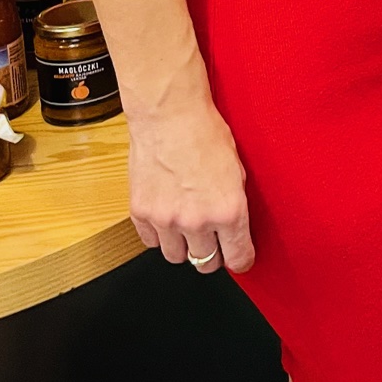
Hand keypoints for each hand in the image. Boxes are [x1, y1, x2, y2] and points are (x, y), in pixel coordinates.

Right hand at [126, 101, 255, 274]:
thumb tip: (236, 227)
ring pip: (177, 257)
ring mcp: (166, 220)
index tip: (240, 259)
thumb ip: (235, 204)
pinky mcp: (140, 214)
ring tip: (188, 226)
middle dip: (212, 255)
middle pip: (206, 263)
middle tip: (213, 241)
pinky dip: (159, 234)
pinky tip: (166, 216)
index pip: (238, 258)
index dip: (241, 261)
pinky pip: (151, 242)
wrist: (170, 117)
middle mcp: (197, 221)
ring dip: (184, 246)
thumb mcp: (238, 170)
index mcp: (228, 210)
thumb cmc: (207, 135)